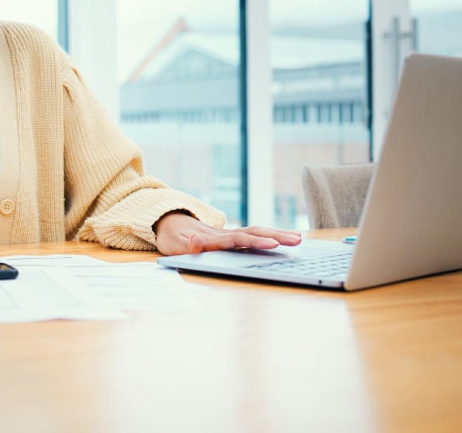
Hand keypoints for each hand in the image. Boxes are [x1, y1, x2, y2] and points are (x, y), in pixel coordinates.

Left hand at [153, 212, 302, 255]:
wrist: (168, 221)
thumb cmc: (171, 237)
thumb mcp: (172, 245)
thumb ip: (184, 246)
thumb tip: (195, 241)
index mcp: (212, 238)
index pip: (236, 240)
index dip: (254, 242)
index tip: (273, 245)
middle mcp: (224, 234)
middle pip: (252, 233)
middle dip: (275, 237)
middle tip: (297, 241)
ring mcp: (228, 234)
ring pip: (256, 232)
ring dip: (277, 235)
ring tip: (299, 239)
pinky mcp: (231, 236)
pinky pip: (254, 234)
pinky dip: (271, 235)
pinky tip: (287, 238)